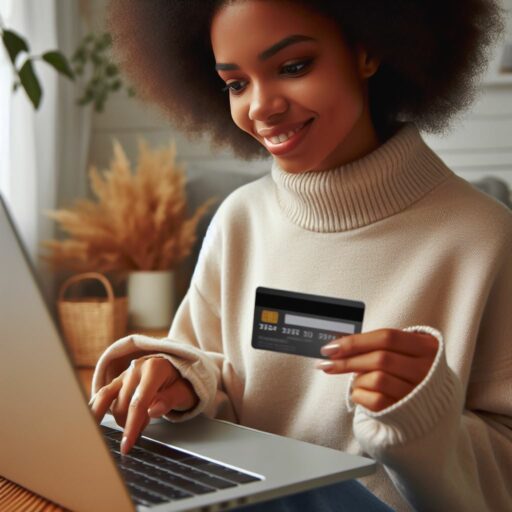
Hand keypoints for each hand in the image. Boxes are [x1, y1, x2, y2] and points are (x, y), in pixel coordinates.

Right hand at [89, 356, 197, 453]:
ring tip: (127, 427)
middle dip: (130, 423)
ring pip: (107, 398)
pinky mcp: (118, 380)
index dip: (131, 427)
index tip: (126, 446)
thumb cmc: (182, 383)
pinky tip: (90, 421)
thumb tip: (154, 410)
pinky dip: (96, 408)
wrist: (178, 369)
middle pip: (122, 404)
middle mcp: (136, 368)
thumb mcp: (184, 393)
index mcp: (154, 369)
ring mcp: (125, 373)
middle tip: (145, 426)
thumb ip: (169, 400)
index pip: (138, 403)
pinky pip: (103, 393)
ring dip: (115, 418)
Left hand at [316, 329, 437, 411]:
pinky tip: (361, 393)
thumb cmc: (408, 371)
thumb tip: (338, 345)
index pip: (387, 338)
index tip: (332, 347)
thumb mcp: (403, 351)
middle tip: (326, 363)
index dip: (356, 341)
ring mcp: (419, 392)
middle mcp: (427, 369)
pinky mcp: (408, 412)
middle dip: (348, 361)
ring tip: (356, 381)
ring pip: (377, 380)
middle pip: (380, 359)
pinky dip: (360, 395)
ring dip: (358, 380)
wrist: (430, 404)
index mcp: (426, 346)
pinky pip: (376, 401)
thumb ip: (377, 345)